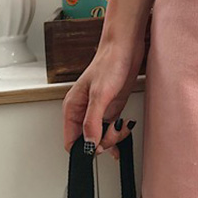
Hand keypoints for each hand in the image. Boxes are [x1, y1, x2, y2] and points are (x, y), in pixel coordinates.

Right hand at [62, 41, 142, 160]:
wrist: (126, 47)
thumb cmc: (110, 62)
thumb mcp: (100, 95)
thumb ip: (92, 121)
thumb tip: (89, 144)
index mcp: (73, 107)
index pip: (71, 141)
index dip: (84, 149)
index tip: (98, 147)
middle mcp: (84, 110)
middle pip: (89, 142)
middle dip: (104, 141)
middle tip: (114, 130)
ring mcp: (99, 110)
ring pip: (102, 136)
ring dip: (114, 137)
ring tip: (122, 126)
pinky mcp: (112, 107)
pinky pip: (112, 128)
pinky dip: (119, 132)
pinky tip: (124, 130)